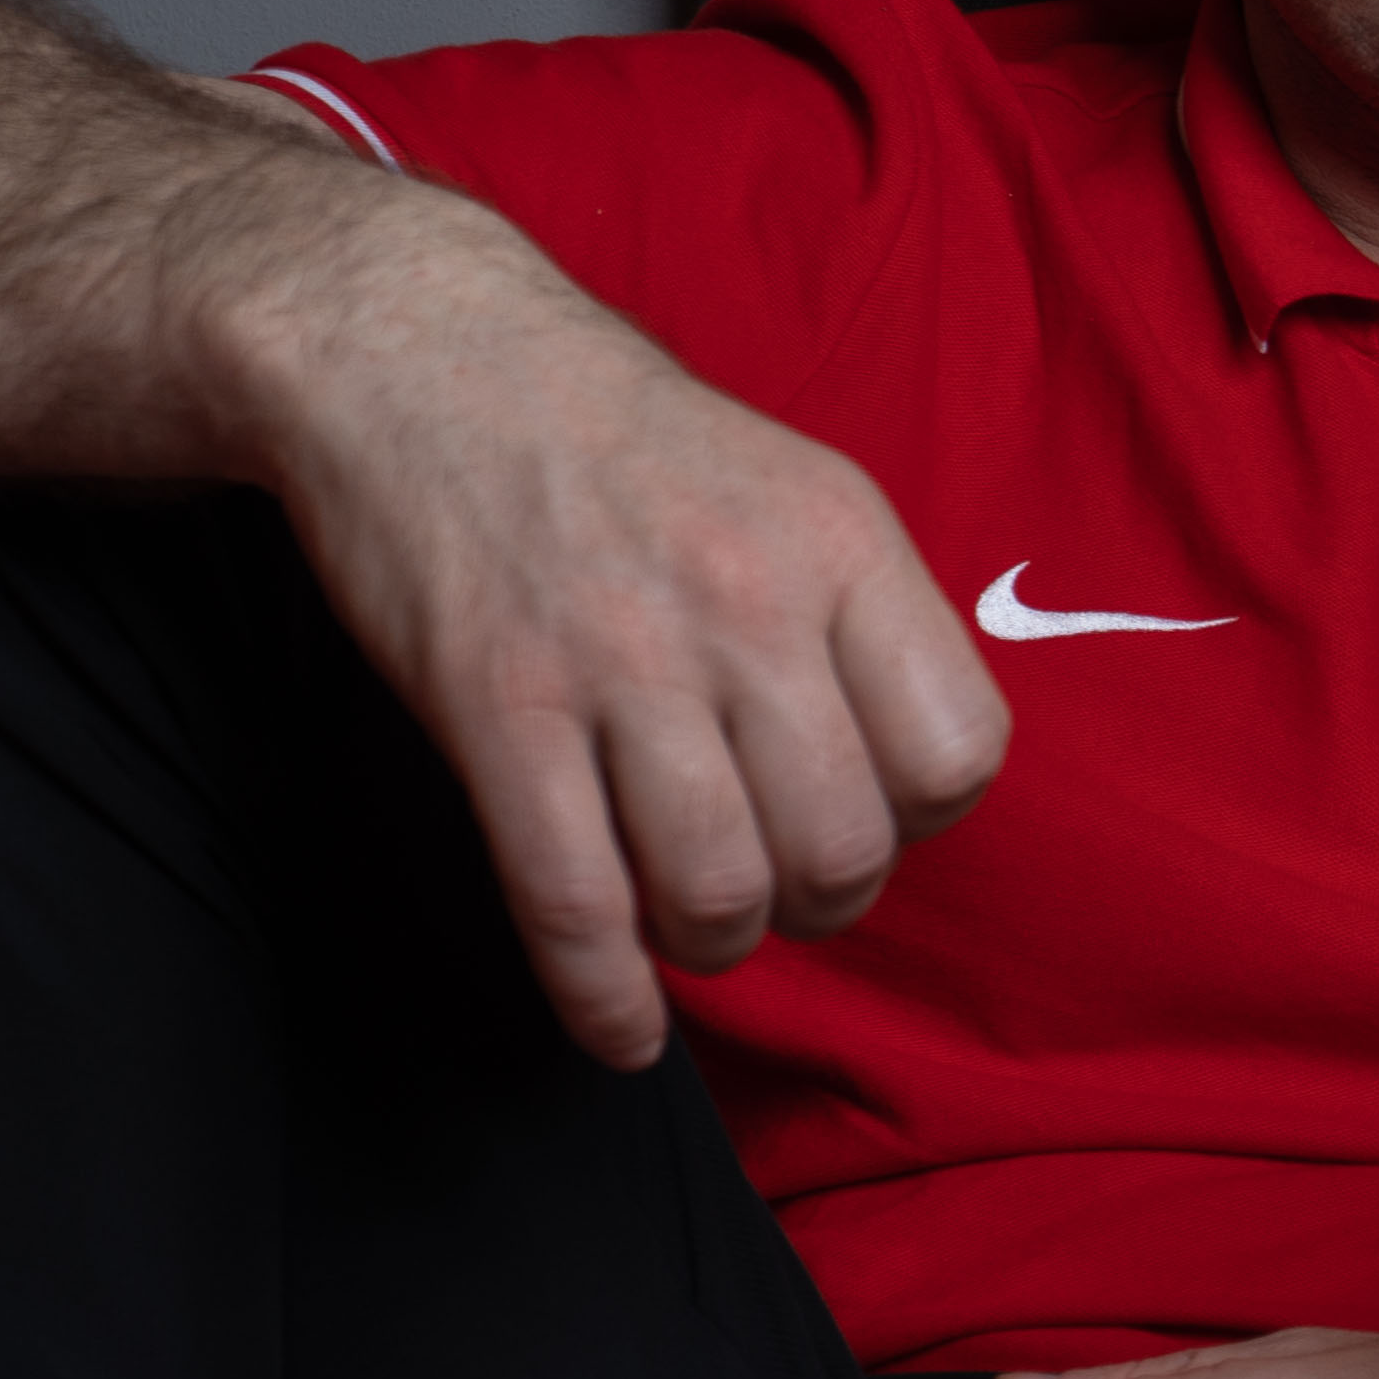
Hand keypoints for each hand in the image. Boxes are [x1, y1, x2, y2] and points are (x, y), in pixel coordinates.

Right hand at [235, 198, 1006, 1066]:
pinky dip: (603, 999)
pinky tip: (619, 1027)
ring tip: (689, 916)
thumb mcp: (792, 483)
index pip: (958, 754)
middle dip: (815, 902)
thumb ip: (859, 619)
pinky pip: (574, 906)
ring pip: (719, 892)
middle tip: (770, 877)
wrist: (420, 351)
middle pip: (843, 849)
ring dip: (713, 941)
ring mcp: (617, 659)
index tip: (865, 808)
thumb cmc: (620, 439)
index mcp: (842, 545)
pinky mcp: (496, 706)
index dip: (920, 818)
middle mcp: (746, 604)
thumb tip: (913, 780)